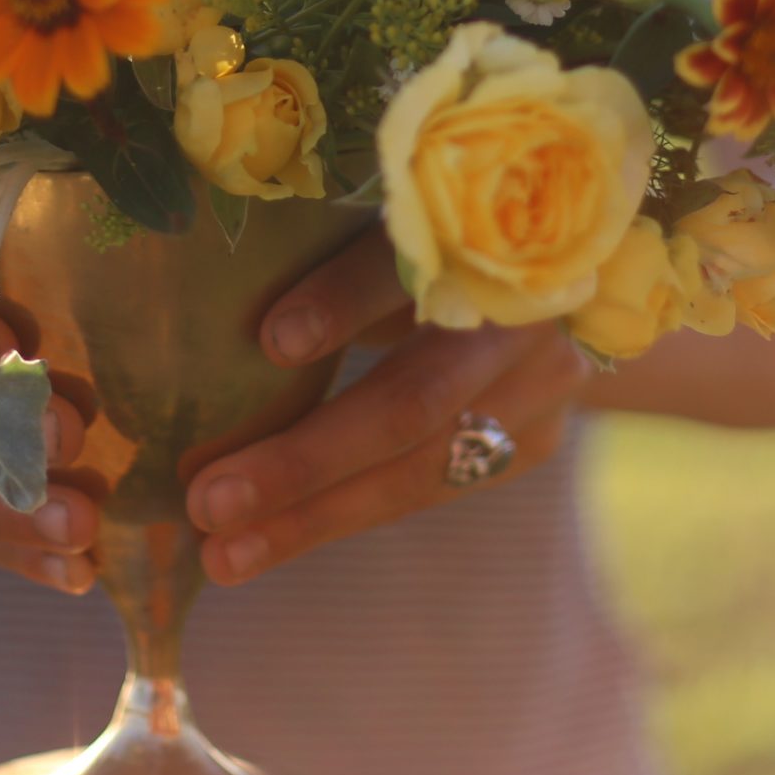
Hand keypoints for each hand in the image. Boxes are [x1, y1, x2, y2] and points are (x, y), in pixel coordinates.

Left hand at [184, 227, 589, 586]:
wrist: (565, 271)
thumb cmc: (437, 230)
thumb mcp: (389, 221)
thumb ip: (336, 263)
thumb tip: (247, 334)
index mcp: (480, 230)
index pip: (406, 266)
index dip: (343, 301)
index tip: (271, 343)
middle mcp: (525, 309)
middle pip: (413, 399)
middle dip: (305, 461)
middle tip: (209, 502)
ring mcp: (546, 381)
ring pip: (424, 466)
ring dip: (317, 516)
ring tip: (227, 553)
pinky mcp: (540, 436)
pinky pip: (434, 485)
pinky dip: (349, 512)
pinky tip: (275, 538)